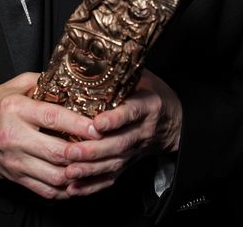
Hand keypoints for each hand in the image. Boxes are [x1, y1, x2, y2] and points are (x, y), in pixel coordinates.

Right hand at [0, 72, 101, 198]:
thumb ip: (44, 82)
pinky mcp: (15, 177)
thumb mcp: (15, 85)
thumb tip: (73, 80)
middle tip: (105, 148)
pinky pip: (45, 190)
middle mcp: (15, 137)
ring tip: (95, 164)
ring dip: (79, 173)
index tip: (100, 126)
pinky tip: (78, 181)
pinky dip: (65, 189)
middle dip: (85, 153)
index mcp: (16, 110)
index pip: (53, 118)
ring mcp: (15, 161)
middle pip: (57, 152)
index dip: (79, 125)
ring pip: (55, 176)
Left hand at [62, 69, 181, 196]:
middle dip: (94, 150)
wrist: (174, 122)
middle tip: (70, 151)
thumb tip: (93, 54)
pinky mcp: (129, 164)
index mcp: (147, 105)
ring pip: (114, 163)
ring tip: (69, 171)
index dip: (115, 119)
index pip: (131, 113)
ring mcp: (135, 151)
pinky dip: (92, 186)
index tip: (98, 123)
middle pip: (119, 144)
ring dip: (91, 170)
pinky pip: (111, 178)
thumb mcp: (143, 77)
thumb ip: (121, 71)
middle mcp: (142, 131)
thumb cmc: (153, 94)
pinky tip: (74, 188)